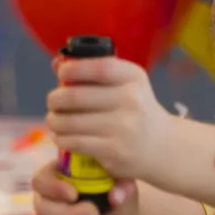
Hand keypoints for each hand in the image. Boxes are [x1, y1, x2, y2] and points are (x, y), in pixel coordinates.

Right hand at [31, 166, 141, 214]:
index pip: (42, 179)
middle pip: (41, 207)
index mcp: (58, 173)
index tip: (73, 194)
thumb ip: (123, 186)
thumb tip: (116, 195)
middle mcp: (48, 195)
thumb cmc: (117, 193)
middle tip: (92, 214)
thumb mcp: (124, 186)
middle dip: (67, 214)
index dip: (53, 187)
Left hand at [46, 55, 170, 181]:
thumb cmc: (135, 108)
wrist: (162, 146)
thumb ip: (94, 71)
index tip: (61, 74)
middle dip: (55, 99)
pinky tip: (61, 136)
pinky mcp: (114, 151)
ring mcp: (123, 127)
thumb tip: (56, 63)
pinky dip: (61, 138)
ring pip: (70, 121)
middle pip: (75, 96)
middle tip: (52, 102)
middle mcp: (131, 100)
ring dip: (54, 120)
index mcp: (133, 77)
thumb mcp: (125, 84)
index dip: (72, 69)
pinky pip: (75, 142)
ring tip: (53, 120)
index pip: (98, 67)